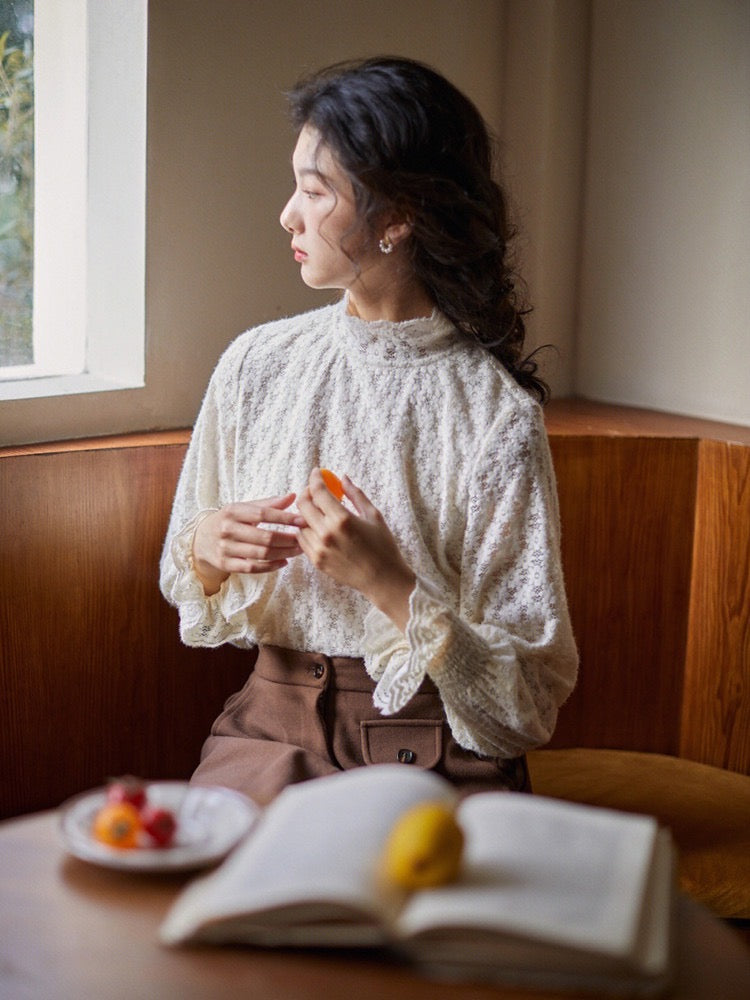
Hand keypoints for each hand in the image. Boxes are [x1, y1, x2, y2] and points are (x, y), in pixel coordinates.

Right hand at [192, 494, 305, 594]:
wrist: (200, 539)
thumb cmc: (229, 521)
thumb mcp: (243, 508)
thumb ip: (268, 504)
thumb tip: (293, 496)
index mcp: (233, 511)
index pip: (263, 514)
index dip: (285, 518)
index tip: (302, 520)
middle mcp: (227, 530)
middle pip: (264, 537)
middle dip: (288, 539)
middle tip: (303, 539)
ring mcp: (225, 549)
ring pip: (261, 554)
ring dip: (283, 553)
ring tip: (298, 550)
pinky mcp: (226, 564)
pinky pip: (252, 568)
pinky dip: (271, 566)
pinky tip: (284, 561)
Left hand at [296, 470, 415, 630]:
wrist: (382, 579)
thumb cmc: (383, 546)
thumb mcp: (374, 516)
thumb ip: (356, 495)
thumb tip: (343, 478)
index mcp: (342, 519)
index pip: (318, 491)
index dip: (315, 478)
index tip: (317, 473)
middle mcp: (326, 533)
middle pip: (303, 505)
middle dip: (307, 493)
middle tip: (315, 491)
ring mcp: (319, 549)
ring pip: (300, 523)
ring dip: (306, 513)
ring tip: (319, 511)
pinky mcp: (316, 561)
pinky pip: (302, 540)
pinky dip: (306, 530)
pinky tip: (317, 528)